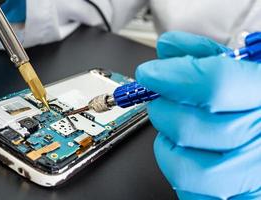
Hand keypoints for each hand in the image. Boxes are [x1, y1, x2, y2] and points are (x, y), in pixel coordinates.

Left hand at [136, 31, 260, 198]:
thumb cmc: (250, 95)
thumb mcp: (238, 65)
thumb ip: (203, 54)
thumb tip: (168, 48)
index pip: (214, 84)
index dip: (171, 76)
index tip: (149, 74)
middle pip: (190, 126)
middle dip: (161, 108)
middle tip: (157, 98)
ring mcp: (251, 171)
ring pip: (187, 166)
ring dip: (166, 143)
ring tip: (171, 127)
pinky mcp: (239, 193)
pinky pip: (192, 192)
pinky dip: (176, 167)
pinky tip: (182, 150)